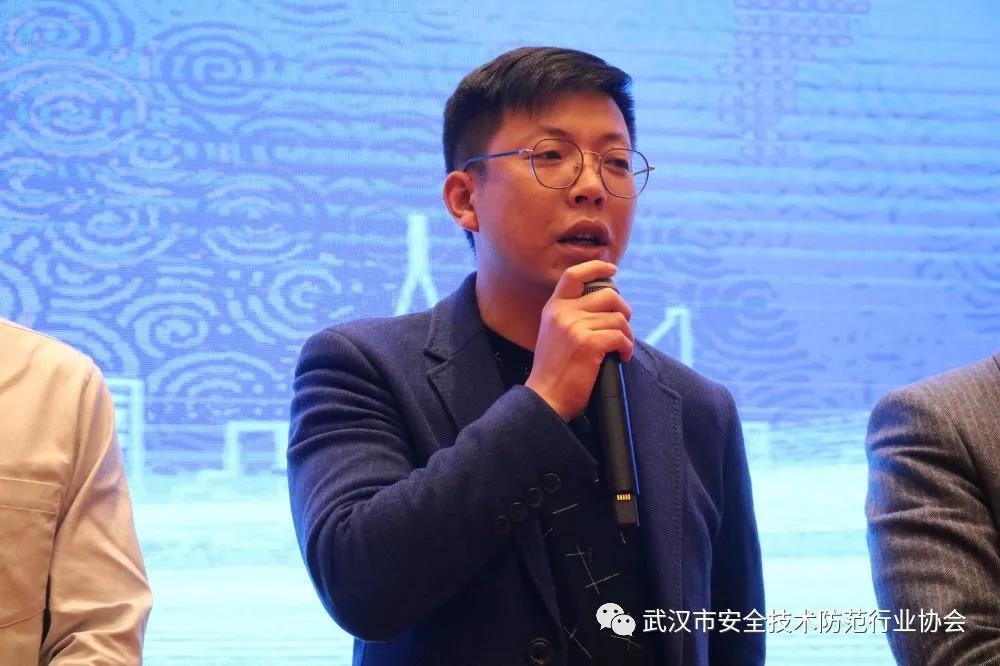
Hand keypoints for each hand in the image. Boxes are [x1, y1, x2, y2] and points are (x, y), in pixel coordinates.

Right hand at [525, 260, 633, 420]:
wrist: (546, 398)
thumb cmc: (554, 371)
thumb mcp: (555, 335)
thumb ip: (571, 317)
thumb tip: (606, 304)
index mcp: (553, 308)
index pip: (574, 275)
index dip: (596, 267)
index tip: (612, 269)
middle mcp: (563, 313)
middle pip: (609, 295)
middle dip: (623, 310)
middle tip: (624, 326)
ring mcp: (575, 327)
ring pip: (618, 318)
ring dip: (626, 335)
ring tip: (620, 349)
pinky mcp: (589, 344)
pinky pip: (621, 337)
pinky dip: (626, 348)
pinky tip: (621, 358)